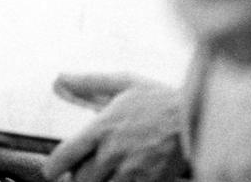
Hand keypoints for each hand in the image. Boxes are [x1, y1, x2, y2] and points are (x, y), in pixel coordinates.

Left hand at [37, 73, 186, 181]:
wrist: (198, 118)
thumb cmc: (160, 99)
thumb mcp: (123, 83)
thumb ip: (88, 83)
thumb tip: (59, 78)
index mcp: (102, 128)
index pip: (64, 156)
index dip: (52, 167)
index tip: (51, 170)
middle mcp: (113, 153)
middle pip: (79, 179)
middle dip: (77, 176)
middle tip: (84, 169)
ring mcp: (132, 172)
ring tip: (103, 173)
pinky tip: (122, 177)